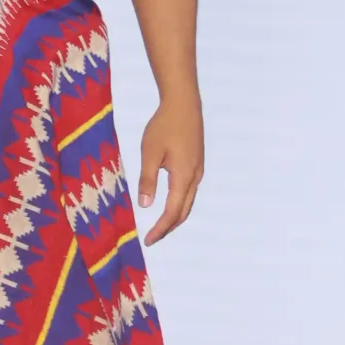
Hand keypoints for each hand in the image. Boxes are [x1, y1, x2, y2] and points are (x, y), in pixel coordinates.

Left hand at [137, 97, 203, 244]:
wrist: (184, 104)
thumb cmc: (164, 126)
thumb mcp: (150, 152)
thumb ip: (148, 180)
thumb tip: (146, 206)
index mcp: (183, 177)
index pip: (172, 212)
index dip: (160, 229)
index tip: (148, 240)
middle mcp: (195, 177)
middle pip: (184, 212)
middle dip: (168, 227)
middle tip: (152, 238)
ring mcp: (198, 170)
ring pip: (188, 202)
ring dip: (175, 217)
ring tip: (159, 225)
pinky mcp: (196, 163)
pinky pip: (189, 191)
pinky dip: (179, 204)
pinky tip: (168, 203)